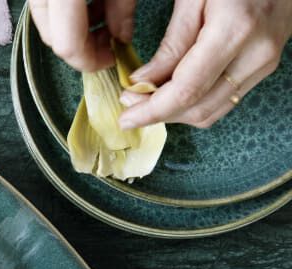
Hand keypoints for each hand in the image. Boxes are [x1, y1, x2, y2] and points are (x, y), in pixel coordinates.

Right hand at [30, 0, 137, 71]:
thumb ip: (122, 8)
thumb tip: (122, 36)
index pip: (68, 45)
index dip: (92, 59)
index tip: (113, 58)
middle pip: (52, 36)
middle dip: (81, 46)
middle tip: (108, 39)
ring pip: (45, 20)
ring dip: (74, 28)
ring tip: (103, 17)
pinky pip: (46, 2)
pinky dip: (66, 10)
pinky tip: (90, 1)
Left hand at [119, 0, 291, 128]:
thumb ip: (170, 44)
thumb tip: (141, 85)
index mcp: (236, 28)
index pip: (186, 91)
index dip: (151, 111)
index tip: (125, 116)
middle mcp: (256, 52)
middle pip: (198, 109)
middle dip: (159, 115)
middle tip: (130, 104)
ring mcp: (265, 62)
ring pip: (211, 112)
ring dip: (175, 114)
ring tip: (149, 99)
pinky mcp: (265, 65)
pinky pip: (224, 100)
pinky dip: (194, 104)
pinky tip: (173, 92)